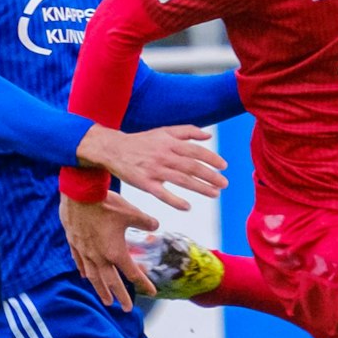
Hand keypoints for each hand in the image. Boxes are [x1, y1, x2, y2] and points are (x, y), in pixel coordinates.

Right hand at [60, 192, 159, 311]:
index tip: (152, 292)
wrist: (79, 193)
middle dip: (120, 296)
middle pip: (111, 282)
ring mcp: (85, 251)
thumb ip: (146, 222)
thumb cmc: (107, 203)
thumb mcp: (132, 212)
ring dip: (101, 290)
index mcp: (116, 252)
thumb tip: (156, 225)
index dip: (144, 283)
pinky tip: (84, 276)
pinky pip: (79, 262)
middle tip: (126, 309)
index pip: (132, 273)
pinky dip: (84, 271)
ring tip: (106, 301)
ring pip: (93, 276)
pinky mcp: (74, 243)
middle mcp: (100, 256)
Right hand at [75, 124, 226, 210]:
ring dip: (200, 188)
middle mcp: (163, 155)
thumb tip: (208, 135)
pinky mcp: (144, 183)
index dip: (211, 158)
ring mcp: (154, 170)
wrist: (113, 149)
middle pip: (191, 166)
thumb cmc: (142, 141)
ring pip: (181, 180)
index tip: (224, 166)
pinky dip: (175, 201)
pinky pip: (162, 194)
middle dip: (210, 175)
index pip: (195, 151)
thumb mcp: (163, 131)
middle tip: (224, 183)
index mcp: (169, 142)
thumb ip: (187, 131)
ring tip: (215, 194)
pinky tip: (187, 207)